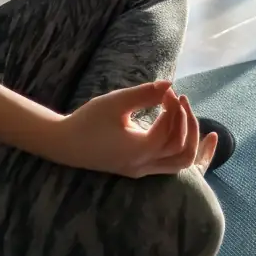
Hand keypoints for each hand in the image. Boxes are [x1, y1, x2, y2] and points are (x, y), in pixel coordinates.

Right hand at [48, 81, 218, 177]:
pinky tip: (187, 132)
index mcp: (138, 151)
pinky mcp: (139, 168)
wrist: (66, 143)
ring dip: (189, 138)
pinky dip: (183, 148)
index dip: (174, 109)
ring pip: (180, 163)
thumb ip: (144, 94)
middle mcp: (144, 166)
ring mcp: (143, 170)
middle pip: (183, 153)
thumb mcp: (115, 103)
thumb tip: (170, 84)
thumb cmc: (88, 121)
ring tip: (187, 114)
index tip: (167, 91)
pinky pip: (171, 164)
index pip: (170, 132)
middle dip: (189, 125)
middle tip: (182, 100)